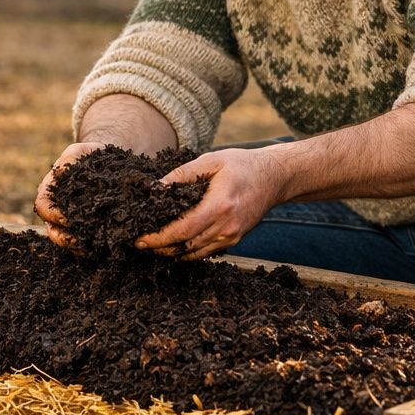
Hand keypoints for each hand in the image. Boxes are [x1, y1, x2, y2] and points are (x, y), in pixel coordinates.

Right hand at [34, 142, 104, 248]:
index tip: (67, 219)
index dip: (52, 215)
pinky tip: (103, 246)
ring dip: (77, 246)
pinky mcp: (86, 228)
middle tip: (80, 240)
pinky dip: (90, 246)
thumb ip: (69, 159)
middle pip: (52, 230)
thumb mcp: (78, 152)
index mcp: (49, 192)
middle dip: (63, 237)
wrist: (107, 163)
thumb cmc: (88, 156)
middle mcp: (56, 210)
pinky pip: (84, 241)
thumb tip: (60, 172)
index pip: (43, 207)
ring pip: (67, 240)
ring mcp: (70, 221)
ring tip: (91, 248)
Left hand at [134, 148, 286, 260]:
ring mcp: (232, 236)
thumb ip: (181, 175)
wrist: (275, 177)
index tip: (139, 239)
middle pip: (186, 246)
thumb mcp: (211, 161)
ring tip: (153, 246)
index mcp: (220, 205)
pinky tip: (174, 245)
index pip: (182, 230)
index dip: (159, 238)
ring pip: (194, 254)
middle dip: (160, 247)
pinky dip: (187, 252)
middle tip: (139, 244)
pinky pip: (206, 252)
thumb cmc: (242, 165)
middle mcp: (227, 226)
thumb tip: (155, 188)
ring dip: (172, 252)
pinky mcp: (234, 240)